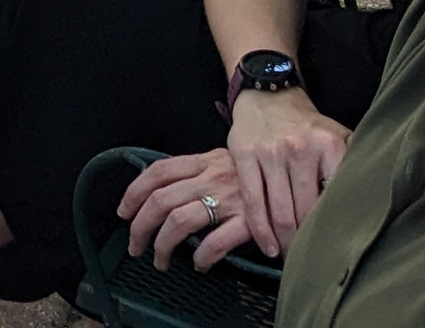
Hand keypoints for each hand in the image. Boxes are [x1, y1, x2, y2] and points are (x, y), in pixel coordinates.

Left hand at [120, 149, 272, 271]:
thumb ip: (200, 171)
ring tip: (160, 260)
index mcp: (205, 161)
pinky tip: (200, 265)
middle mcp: (213, 177)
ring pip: (179, 222)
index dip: (134, 192)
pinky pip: (215, 242)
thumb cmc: (260, 172)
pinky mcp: (250, 222)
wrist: (300, 174)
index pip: (158, 171)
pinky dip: (201, 257)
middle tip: (135, 245)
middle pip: (161, 200)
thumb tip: (165, 192)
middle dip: (140, 227)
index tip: (124, 212)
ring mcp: (231, 199)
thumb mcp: (227, 160)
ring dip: (162, 246)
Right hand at [221, 87, 347, 254]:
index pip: (334, 199)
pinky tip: (268, 246)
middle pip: (306, 211)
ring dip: (284, 242)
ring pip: (280, 211)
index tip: (334, 248)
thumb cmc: (307, 127)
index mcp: (330, 146)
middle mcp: (301, 148)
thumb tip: (370, 204)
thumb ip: (352, 167)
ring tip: (288, 257)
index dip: (334, 229)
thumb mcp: (338, 138)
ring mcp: (271, 152)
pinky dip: (260, 230)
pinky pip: (254, 202)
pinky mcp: (245, 155)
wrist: (269, 95)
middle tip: (310, 259)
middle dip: (307, 242)